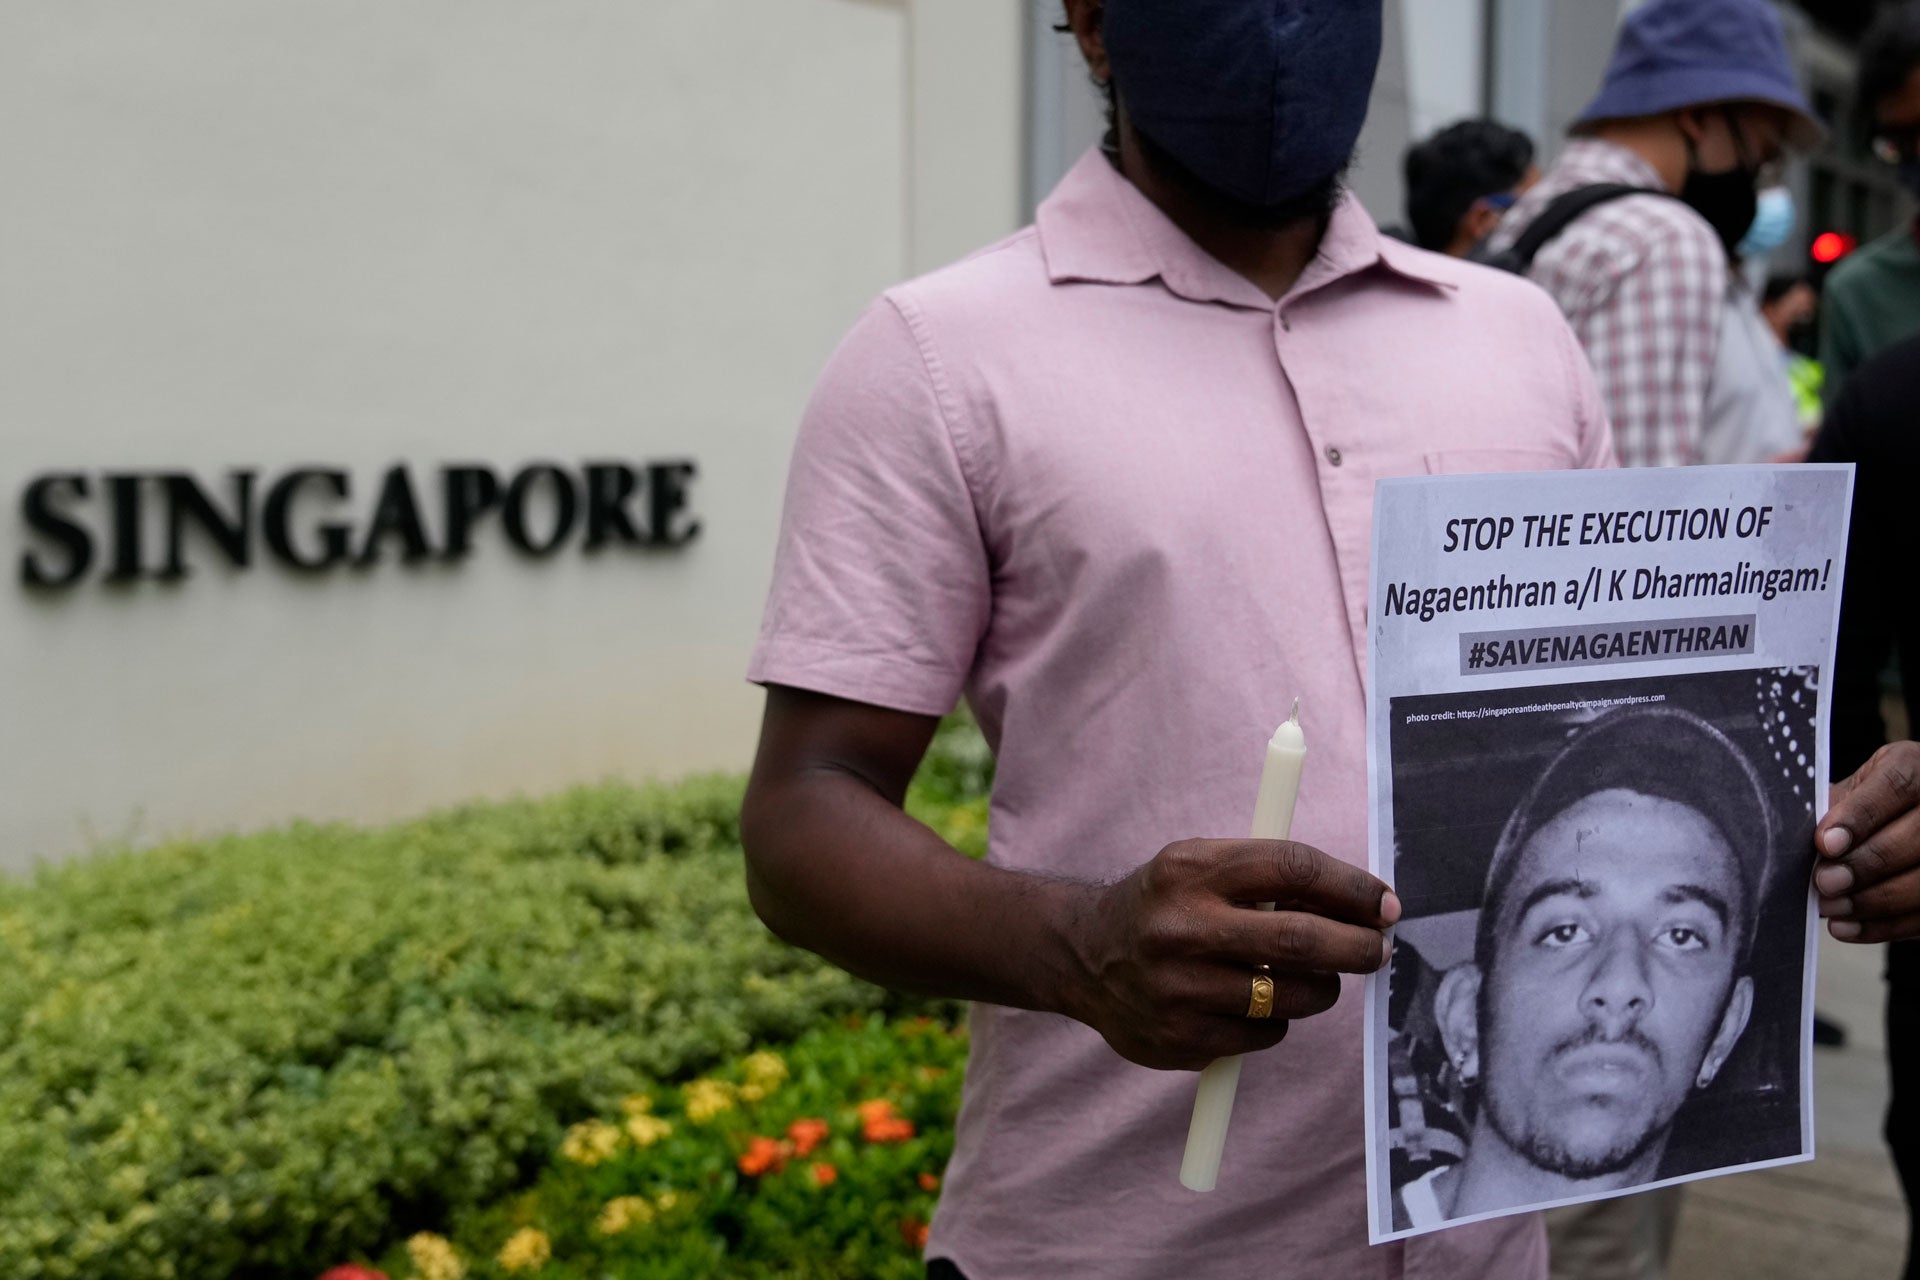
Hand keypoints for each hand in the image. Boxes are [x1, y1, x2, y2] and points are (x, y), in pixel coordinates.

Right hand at [1063, 838, 1398, 1069]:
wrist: (1083, 956)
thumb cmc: (1166, 904)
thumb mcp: (1200, 863)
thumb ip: (1270, 873)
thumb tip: (1365, 903)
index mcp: (1192, 869)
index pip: (1293, 869)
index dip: (1352, 888)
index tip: (1384, 904)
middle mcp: (1181, 928)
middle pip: (1301, 941)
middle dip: (1358, 947)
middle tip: (1379, 950)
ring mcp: (1178, 989)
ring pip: (1291, 997)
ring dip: (1319, 988)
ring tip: (1306, 977)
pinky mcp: (1179, 1039)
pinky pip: (1263, 1034)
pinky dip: (1274, 1020)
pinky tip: (1248, 1002)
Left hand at [1816, 742, 1919, 942]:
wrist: (1904, 815)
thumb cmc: (1869, 801)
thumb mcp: (1855, 789)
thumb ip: (1833, 807)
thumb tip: (1792, 836)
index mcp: (1915, 768)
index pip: (1896, 786)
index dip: (1860, 817)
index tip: (1826, 843)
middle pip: (1916, 837)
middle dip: (1865, 865)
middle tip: (1825, 883)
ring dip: (1873, 901)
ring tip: (1831, 909)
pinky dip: (1884, 926)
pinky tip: (1848, 928)